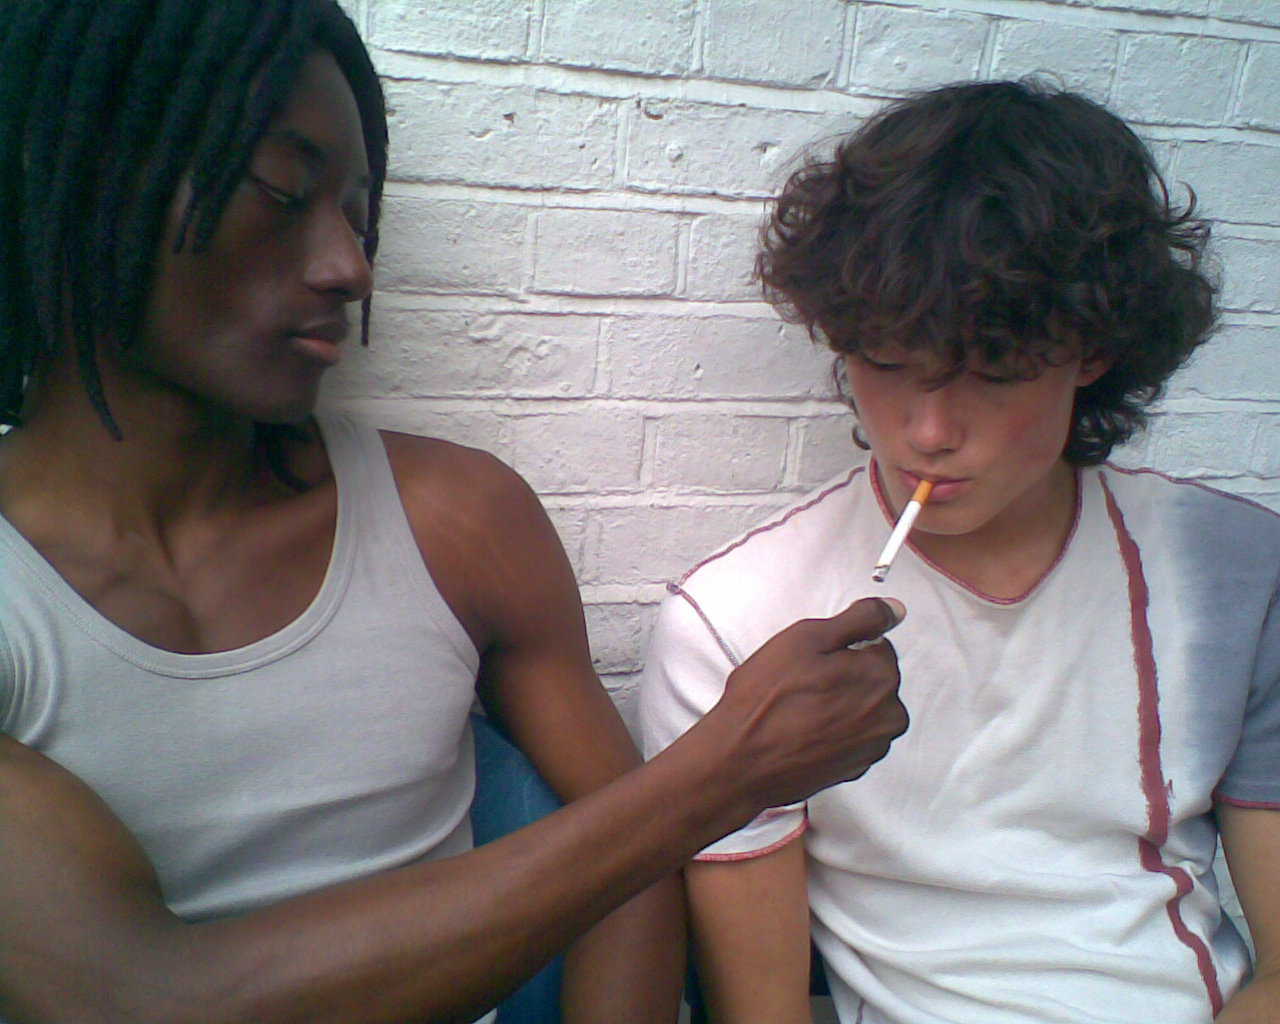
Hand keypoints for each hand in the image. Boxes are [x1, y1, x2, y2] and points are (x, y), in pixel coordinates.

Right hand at [707, 598, 907, 809]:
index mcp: (881, 676)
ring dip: (840, 704)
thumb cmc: (767, 700)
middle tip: (802, 682)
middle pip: (873, 678)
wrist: (741, 762)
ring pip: (863, 708)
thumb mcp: (806, 638)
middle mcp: (889, 714)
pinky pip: (852, 736)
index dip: (841, 647)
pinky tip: (804, 730)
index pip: (876, 644)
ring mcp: (873, 746)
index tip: (814, 658)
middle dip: (844, 675)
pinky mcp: (856, 767)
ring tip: (800, 709)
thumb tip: (894, 609)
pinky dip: (834, 730)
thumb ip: (859, 619)